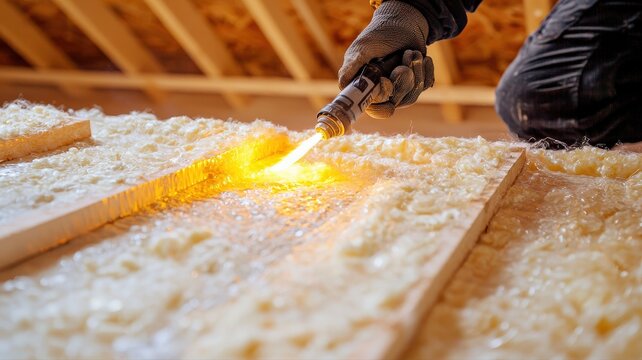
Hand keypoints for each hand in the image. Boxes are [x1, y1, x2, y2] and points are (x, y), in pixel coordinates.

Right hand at [338, 1, 434, 117]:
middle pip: (396, 102)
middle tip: (404, 60)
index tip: (385, 81)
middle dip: (402, 80)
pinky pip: (425, 84)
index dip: (382, 100)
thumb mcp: (363, 48)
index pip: (374, 109)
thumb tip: (342, 85)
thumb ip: (351, 68)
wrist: (403, 23)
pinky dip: (426, 68)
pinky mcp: (416, 83)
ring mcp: (400, 89)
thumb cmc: (379, 34)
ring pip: (412, 95)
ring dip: (415, 71)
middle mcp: (382, 93)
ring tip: (410, 52)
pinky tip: (422, 56)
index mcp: (365, 88)